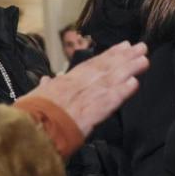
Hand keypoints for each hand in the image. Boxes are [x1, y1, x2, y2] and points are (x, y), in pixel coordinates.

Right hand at [26, 41, 147, 135]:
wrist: (29, 129)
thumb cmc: (30, 114)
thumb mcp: (36, 96)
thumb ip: (45, 88)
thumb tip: (46, 80)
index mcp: (66, 81)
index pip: (92, 64)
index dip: (109, 55)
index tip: (124, 46)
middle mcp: (79, 84)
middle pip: (106, 68)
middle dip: (125, 57)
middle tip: (142, 47)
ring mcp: (85, 96)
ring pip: (111, 79)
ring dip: (129, 69)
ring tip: (144, 60)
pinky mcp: (90, 112)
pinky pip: (109, 101)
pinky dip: (122, 92)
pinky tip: (134, 84)